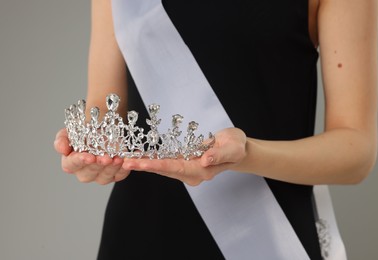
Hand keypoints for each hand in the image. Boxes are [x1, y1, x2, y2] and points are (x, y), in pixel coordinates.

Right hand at [53, 128, 129, 184]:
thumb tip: (61, 149)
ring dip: (112, 168)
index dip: (80, 161)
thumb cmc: (84, 132)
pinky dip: (124, 169)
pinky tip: (126, 161)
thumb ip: (62, 140)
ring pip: (105, 176)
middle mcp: (85, 172)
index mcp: (71, 163)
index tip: (89, 157)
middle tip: (105, 158)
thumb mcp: (70, 132)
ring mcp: (100, 175)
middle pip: (90, 173)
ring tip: (117, 158)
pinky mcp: (115, 174)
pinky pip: (120, 175)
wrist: (102, 127)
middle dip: (98, 165)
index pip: (72, 165)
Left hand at [122, 127, 246, 185]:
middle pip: (165, 170)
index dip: (157, 165)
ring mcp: (187, 169)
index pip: (176, 168)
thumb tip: (204, 160)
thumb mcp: (232, 148)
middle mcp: (192, 173)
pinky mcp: (184, 163)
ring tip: (127, 160)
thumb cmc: (236, 146)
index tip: (141, 164)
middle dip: (144, 166)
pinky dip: (152, 160)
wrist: (237, 148)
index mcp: (201, 171)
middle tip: (125, 162)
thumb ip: (218, 155)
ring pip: (163, 167)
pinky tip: (140, 157)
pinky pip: (166, 162)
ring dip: (145, 164)